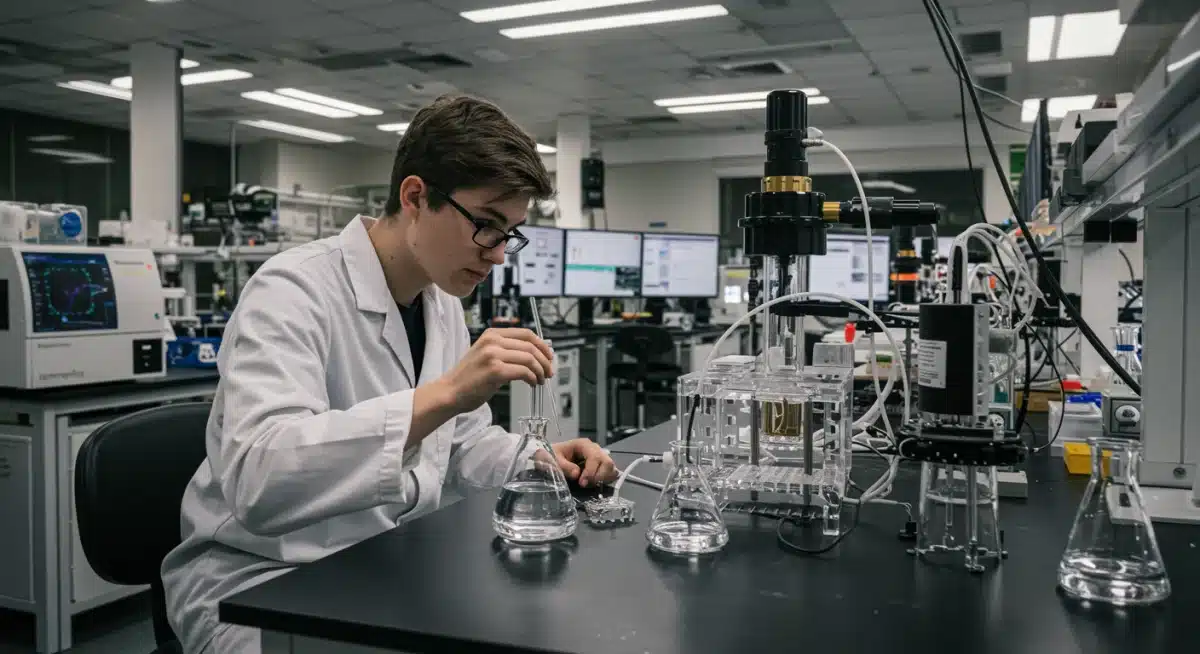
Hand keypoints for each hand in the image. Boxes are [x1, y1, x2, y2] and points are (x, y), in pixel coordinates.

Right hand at [434, 328, 552, 413]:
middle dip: (545, 360)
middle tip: (549, 372)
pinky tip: (532, 384)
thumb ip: (506, 351)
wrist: (449, 392)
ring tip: (540, 380)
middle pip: (531, 346)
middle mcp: (492, 341)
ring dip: (540, 371)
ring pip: (530, 358)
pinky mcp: (495, 371)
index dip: (542, 345)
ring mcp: (493, 355)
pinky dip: (532, 378)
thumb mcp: (486, 355)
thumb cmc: (468, 378)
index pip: (526, 333)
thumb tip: (534, 355)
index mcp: (492, 334)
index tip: (549, 356)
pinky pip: (524, 372)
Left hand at [551, 439, 616, 487]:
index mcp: (584, 444)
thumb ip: (564, 467)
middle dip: (598, 476)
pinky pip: (611, 474)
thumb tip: (577, 474)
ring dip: (602, 479)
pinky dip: (605, 481)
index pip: (595, 457)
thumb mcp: (554, 460)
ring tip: (588, 484)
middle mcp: (595, 449)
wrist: (551, 457)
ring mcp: (600, 458)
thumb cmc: (553, 456)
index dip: (591, 471)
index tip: (582, 483)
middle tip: (585, 484)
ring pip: (611, 469)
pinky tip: (593, 483)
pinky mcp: (601, 467)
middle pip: (608, 463)